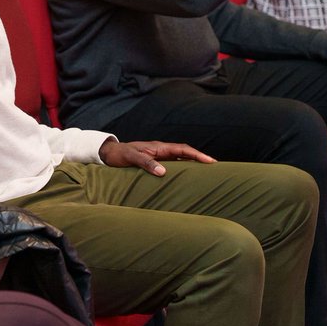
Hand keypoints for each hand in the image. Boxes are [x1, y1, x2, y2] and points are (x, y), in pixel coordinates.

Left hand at [99, 138, 215, 175]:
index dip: (198, 155)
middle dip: (201, 159)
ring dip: (193, 164)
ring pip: (181, 159)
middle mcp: (162, 151)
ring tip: (207, 174)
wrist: (109, 154)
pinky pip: (174, 165)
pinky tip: (188, 178)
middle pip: (186, 153)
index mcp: (159, 147)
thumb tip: (163, 172)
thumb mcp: (132, 158)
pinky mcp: (156, 163)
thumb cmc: (120, 155)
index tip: (211, 161)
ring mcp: (160, 157)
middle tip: (217, 168)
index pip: (183, 149)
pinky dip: (183, 169)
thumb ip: (146, 163)